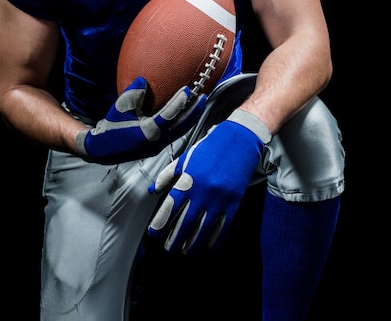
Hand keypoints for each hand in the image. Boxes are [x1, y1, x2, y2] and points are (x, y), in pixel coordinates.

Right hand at [76, 76, 206, 163]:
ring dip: (191, 117)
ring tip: (199, 104)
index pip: (169, 115)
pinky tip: (187, 114)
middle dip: (194, 111)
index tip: (188, 89)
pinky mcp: (158, 147)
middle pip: (181, 125)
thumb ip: (133, 92)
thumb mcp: (121, 107)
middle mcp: (157, 141)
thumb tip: (144, 80)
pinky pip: (176, 134)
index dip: (179, 102)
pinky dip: (183, 123)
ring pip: (181, 131)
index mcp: (148, 132)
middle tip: (203, 96)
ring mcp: (159, 146)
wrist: (103, 149)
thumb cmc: (111, 126)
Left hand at [147, 108, 270, 253]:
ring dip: (193, 243)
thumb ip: (168, 175)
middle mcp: (202, 192)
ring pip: (204, 229)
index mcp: (188, 180)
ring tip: (186, 250)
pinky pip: (223, 226)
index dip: (160, 224)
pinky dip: (215, 238)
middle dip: (175, 238)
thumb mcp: (186, 158)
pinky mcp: (234, 202)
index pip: (170, 208)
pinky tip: (209, 245)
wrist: (239, 140)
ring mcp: (219, 199)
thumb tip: (153, 190)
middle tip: (169, 248)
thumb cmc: (211, 148)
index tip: (154, 234)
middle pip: (185, 222)